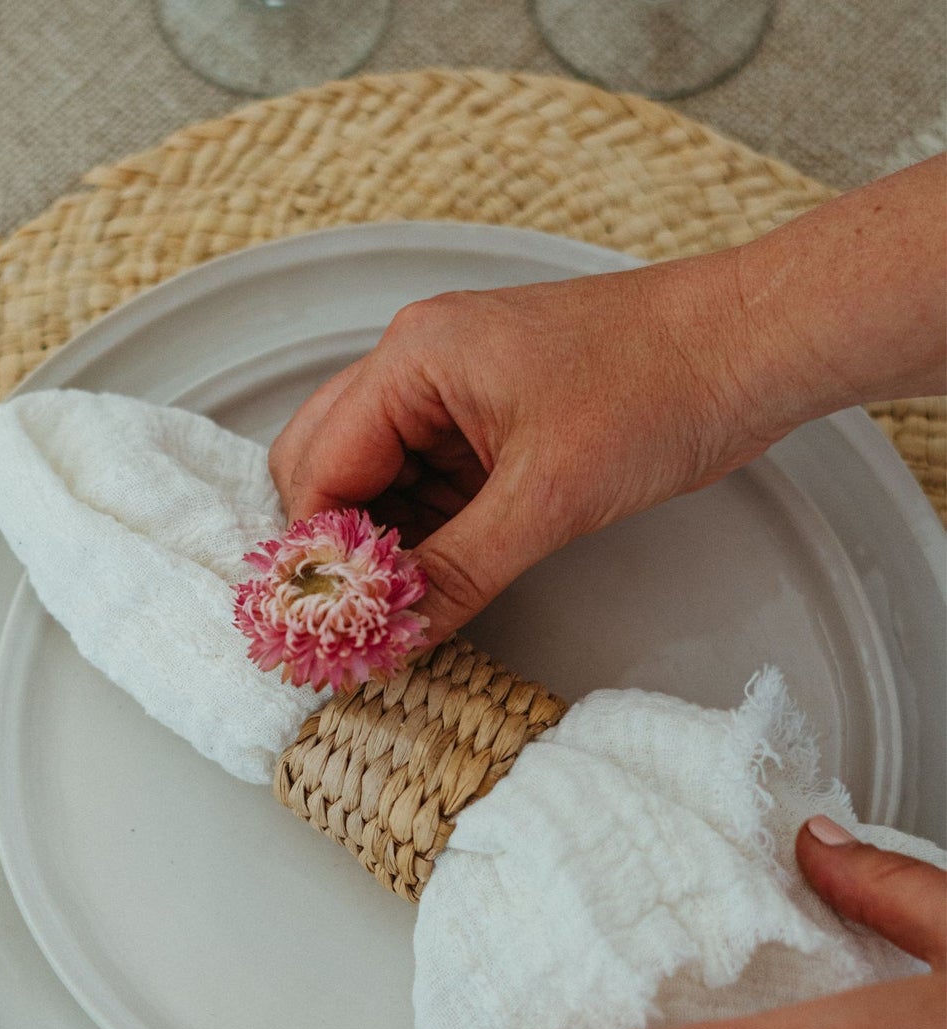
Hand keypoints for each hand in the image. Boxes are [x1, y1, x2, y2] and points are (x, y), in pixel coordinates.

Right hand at [268, 258, 783, 645]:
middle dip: (337, 546)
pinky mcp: (486, 425)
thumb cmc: (662, 385)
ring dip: (382, 546)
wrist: (753, 347)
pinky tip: (438, 582)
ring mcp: (451, 395)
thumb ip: (457, 572)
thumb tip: (392, 636)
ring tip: (401, 610)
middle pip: (326, 468)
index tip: (332, 621)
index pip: (320, 467)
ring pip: (374, 483)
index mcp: (413, 358)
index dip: (319, 551)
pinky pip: (426, 487)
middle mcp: (417, 368)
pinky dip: (423, 537)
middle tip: (358, 616)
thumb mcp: (549, 497)